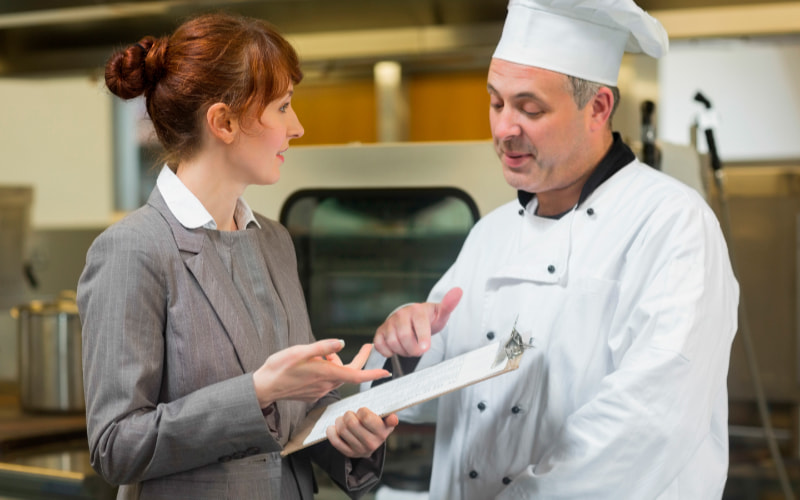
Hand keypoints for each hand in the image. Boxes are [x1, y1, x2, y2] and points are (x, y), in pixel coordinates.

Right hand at [253, 340, 388, 407]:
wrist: (264, 387)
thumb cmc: (280, 367)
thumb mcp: (300, 351)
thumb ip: (322, 347)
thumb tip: (342, 343)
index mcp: (326, 373)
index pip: (355, 374)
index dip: (372, 373)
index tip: (386, 373)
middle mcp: (326, 384)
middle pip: (349, 371)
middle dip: (358, 359)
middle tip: (368, 346)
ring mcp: (320, 390)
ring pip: (336, 373)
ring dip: (333, 362)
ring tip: (315, 354)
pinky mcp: (314, 393)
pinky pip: (326, 379)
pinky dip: (325, 370)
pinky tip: (310, 365)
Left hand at [326, 408, 398, 457]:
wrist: (372, 440)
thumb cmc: (377, 424)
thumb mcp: (386, 419)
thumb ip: (390, 416)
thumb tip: (393, 419)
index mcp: (383, 433)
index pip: (365, 417)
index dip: (361, 410)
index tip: (361, 411)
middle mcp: (372, 444)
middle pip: (351, 422)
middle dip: (348, 414)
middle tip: (350, 414)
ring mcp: (360, 450)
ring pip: (342, 429)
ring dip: (340, 420)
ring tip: (343, 419)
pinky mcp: (349, 454)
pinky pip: (335, 441)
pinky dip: (331, 431)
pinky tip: (334, 427)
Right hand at [373, 287, 461, 357]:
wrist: (414, 319)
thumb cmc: (429, 319)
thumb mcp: (441, 314)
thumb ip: (449, 304)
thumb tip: (459, 290)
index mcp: (417, 310)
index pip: (419, 324)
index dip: (422, 338)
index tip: (426, 348)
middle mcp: (401, 314)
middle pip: (404, 337)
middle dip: (413, 349)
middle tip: (420, 350)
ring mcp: (389, 323)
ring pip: (393, 342)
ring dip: (403, 351)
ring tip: (410, 348)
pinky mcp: (380, 331)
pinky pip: (380, 345)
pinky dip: (388, 351)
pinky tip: (397, 348)